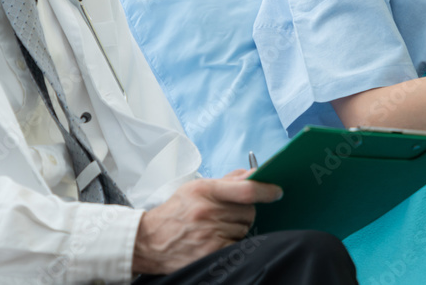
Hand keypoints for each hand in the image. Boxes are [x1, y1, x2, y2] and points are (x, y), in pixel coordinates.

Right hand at [132, 172, 281, 274]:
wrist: (148, 240)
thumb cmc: (175, 213)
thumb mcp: (196, 188)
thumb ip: (226, 180)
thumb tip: (253, 174)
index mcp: (205, 190)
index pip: (246, 189)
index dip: (266, 189)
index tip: (277, 191)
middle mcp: (208, 211)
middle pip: (249, 211)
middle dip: (245, 212)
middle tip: (228, 215)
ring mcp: (209, 233)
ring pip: (244, 229)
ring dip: (237, 229)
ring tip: (216, 228)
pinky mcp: (210, 252)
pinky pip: (237, 245)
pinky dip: (232, 244)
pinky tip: (218, 240)